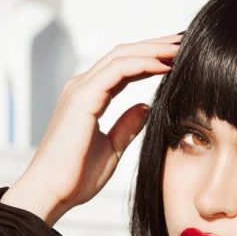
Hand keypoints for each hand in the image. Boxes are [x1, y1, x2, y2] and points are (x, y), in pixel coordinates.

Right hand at [1, 33, 181, 225]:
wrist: (51, 193)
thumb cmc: (75, 177)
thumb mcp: (112, 149)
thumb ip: (127, 126)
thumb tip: (145, 108)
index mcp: (88, 97)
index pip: (124, 68)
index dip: (151, 59)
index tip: (178, 60)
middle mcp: (82, 87)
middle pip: (124, 55)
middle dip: (155, 46)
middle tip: (185, 42)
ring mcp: (80, 89)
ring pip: (122, 56)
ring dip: (154, 50)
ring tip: (181, 48)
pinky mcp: (83, 97)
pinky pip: (118, 70)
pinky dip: (144, 63)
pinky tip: (165, 64)